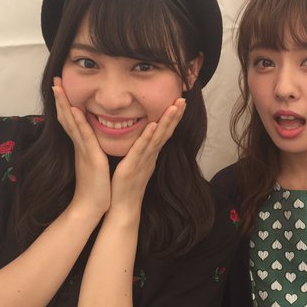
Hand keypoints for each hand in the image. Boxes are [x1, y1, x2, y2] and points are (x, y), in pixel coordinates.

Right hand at [52, 77, 110, 219]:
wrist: (92, 206)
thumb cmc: (96, 185)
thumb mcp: (93, 161)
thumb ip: (91, 148)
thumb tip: (92, 139)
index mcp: (81, 144)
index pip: (71, 119)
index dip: (64, 102)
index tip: (61, 86)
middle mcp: (79, 144)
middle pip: (66, 116)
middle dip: (60, 97)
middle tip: (55, 79)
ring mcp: (83, 149)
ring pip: (71, 122)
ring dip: (64, 103)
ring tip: (58, 87)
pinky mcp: (90, 156)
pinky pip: (84, 136)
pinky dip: (79, 122)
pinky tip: (74, 110)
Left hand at [110, 98, 186, 213]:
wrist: (123, 207)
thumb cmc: (127, 186)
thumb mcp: (136, 164)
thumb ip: (141, 151)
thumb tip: (143, 138)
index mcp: (151, 154)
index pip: (164, 132)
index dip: (173, 117)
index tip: (179, 102)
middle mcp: (151, 156)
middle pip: (166, 132)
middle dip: (175, 115)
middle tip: (183, 99)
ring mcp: (143, 161)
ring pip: (158, 138)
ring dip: (167, 121)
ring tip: (175, 106)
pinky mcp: (132, 166)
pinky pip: (141, 149)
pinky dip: (148, 137)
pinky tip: (153, 125)